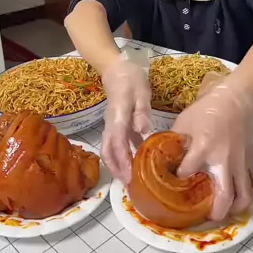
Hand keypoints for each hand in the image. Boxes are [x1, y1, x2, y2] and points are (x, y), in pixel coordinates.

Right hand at [100, 54, 152, 183]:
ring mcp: (112, 125)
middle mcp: (111, 124)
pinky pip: (117, 143)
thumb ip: (142, 111)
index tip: (129, 176)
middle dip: (116, 169)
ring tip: (130, 179)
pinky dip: (123, 155)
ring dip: (118, 164)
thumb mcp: (141, 92)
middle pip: (108, 150)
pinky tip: (137, 162)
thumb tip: (144, 131)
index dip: (122, 160)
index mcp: (118, 116)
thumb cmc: (131, 79)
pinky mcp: (116, 124)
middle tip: (128, 184)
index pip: (117, 142)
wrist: (117, 68)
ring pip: (110, 149)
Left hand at [172, 73, 252, 221]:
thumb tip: (163, 158)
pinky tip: (239, 200)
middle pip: (223, 195)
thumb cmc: (207, 110)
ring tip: (225, 212)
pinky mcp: (251, 161)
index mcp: (203, 147)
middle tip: (206, 217)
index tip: (174, 180)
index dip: (178, 178)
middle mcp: (223, 159)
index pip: (187, 171)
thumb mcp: (184, 122)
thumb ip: (175, 142)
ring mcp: (240, 162)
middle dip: (214, 212)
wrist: (235, 100)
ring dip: (234, 208)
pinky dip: (248, 196)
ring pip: (244, 195)